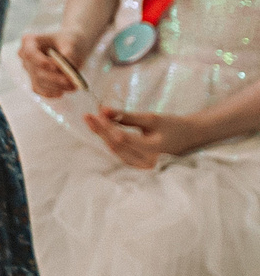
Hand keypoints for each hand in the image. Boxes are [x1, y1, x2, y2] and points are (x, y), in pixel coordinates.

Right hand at [17, 30, 90, 98]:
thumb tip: (64, 68)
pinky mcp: (35, 80)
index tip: (56, 67)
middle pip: (36, 71)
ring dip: (56, 87)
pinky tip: (64, 91)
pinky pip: (39, 90)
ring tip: (74, 86)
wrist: (71, 47)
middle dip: (54, 78)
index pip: (29, 53)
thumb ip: (68, 54)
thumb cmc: (69, 41)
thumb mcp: (71, 43)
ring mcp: (29, 69)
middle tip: (71, 81)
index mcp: (30, 41)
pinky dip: (51, 92)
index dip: (40, 62)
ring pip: (39, 82)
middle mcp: (25, 56)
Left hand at [87, 108, 212, 168]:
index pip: (123, 138)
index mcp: (154, 149)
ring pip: (116, 150)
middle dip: (101, 130)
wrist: (187, 137)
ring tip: (91, 120)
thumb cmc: (171, 126)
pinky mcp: (138, 164)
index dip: (107, 126)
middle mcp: (148, 161)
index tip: (96, 112)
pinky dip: (109, 141)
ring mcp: (143, 165)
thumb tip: (103, 110)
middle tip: (88, 116)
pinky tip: (101, 130)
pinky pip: (119, 153)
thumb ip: (127, 115)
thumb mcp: (151, 118)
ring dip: (102, 135)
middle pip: (117, 145)